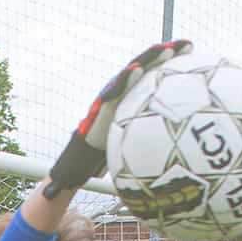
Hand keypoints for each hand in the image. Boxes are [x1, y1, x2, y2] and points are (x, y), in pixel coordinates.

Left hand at [48, 40, 192, 196]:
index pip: (109, 96)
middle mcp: (110, 101)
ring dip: (163, 58)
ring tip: (185, 46)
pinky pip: (155, 82)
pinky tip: (191, 62)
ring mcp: (123, 96)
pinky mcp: (134, 99)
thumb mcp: (70, 172)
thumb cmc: (77, 164)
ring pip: (144, 72)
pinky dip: (171, 71)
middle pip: (129, 76)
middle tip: (165, 48)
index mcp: (97, 116)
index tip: (133, 71)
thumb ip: (62, 180)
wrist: (81, 152)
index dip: (121, 84)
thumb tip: (50, 194)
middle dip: (146, 61)